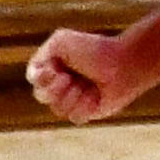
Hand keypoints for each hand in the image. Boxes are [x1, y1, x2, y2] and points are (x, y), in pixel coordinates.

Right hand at [25, 23, 159, 124]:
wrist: (125, 63)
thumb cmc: (95, 50)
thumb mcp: (61, 41)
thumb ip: (41, 54)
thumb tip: (38, 75)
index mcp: (54, 67)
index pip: (35, 79)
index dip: (42, 78)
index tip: (55, 70)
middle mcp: (62, 84)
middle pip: (42, 96)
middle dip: (55, 88)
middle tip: (70, 79)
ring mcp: (75, 99)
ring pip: (58, 109)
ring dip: (72, 96)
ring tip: (87, 87)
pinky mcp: (89, 111)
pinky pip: (75, 118)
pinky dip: (84, 107)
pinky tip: (95, 97)